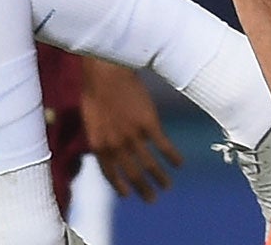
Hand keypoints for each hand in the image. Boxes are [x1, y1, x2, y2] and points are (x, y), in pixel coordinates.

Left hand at [79, 59, 182, 199]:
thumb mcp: (90, 118)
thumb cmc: (95, 88)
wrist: (107, 71)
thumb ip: (99, 135)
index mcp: (99, 145)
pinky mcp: (149, 123)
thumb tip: (105, 146)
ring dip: (159, 177)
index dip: (120, 185)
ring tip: (167, 186)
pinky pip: (163, 145)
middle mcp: (116, 145)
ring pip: (149, 164)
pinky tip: (180, 164)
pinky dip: (172, 156)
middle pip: (132, 174)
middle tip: (152, 200)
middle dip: (143, 189)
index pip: (110, 173)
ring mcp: (133, 135)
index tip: (128, 194)